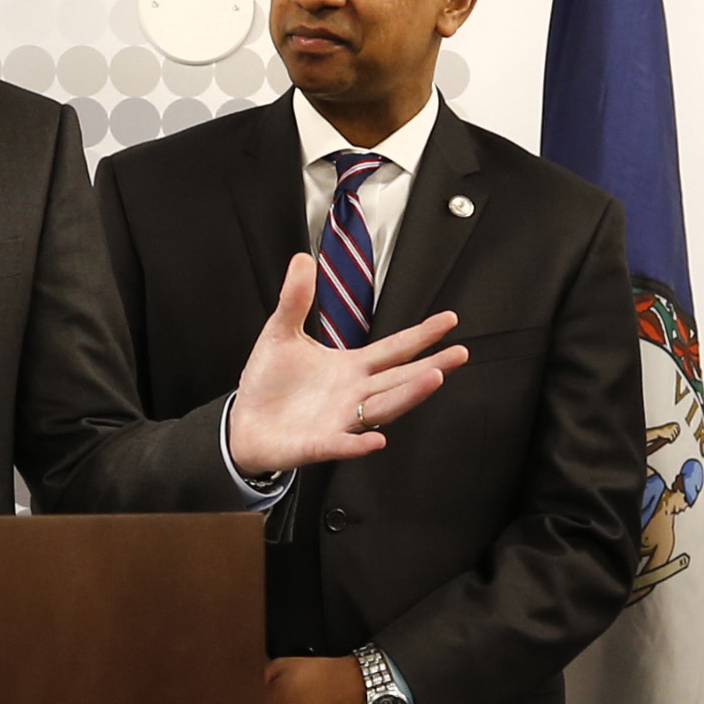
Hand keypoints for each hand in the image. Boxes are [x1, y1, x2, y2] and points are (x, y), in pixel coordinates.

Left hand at [224, 254, 469, 475]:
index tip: (449, 320)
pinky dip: (359, 444)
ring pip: (381, 409)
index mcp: (350, 368)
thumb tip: (302, 258)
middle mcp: (353, 394)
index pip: (394, 350)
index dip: (421, 336)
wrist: (242, 422)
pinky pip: (342, 444)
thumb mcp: (281, 332)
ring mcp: (339, 420)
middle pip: (399, 379)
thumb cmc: (268, 383)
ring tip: (434, 379)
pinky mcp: (318, 444)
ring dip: (408, 396)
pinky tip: (377, 439)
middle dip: (431, 367)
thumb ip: (296, 299)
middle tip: (460, 354)